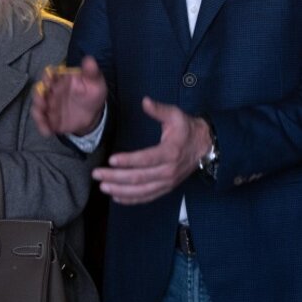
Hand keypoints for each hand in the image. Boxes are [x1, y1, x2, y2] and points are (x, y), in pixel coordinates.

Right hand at [31, 56, 107, 136]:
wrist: (94, 114)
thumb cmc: (92, 94)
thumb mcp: (95, 82)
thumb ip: (91, 72)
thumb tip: (89, 59)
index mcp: (61, 79)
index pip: (50, 75)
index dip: (48, 77)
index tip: (50, 79)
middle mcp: (52, 91)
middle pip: (40, 90)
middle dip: (38, 95)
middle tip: (43, 101)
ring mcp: (50, 106)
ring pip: (38, 106)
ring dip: (38, 111)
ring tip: (42, 116)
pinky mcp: (50, 119)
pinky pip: (42, 122)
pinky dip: (42, 126)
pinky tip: (47, 131)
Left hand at [92, 98, 211, 204]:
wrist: (204, 146)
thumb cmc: (186, 130)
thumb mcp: (175, 115)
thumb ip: (158, 110)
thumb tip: (144, 101)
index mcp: (170, 152)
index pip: (146, 159)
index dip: (128, 161)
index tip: (111, 160)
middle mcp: (168, 171)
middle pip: (139, 178)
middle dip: (116, 177)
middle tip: (97, 174)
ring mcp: (167, 182)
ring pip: (141, 191)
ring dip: (120, 190)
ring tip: (103, 186)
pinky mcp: (166, 188)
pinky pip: (147, 197)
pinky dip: (131, 199)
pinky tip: (116, 197)